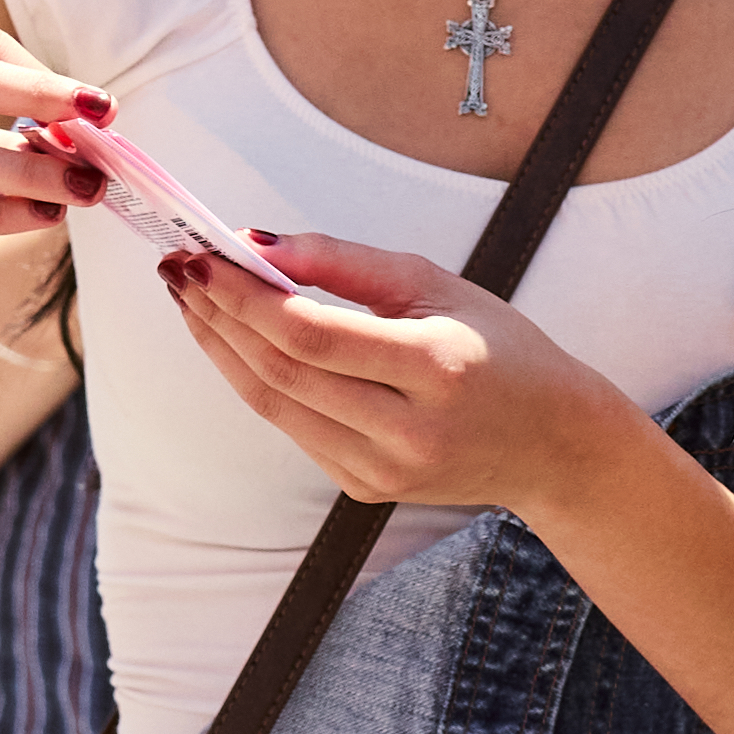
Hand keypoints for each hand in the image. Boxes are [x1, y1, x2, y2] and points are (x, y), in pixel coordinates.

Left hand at [157, 230, 610, 522]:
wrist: (554, 445)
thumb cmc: (501, 349)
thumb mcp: (438, 285)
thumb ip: (345, 264)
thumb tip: (256, 244)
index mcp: (436, 369)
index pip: (313, 335)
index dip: (245, 297)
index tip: (201, 256)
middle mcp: (409, 431)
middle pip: (283, 373)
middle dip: (220, 317)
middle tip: (179, 268)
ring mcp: (385, 471)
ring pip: (276, 407)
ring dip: (223, 350)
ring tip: (191, 300)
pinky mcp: (367, 490)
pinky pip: (295, 429)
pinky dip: (257, 382)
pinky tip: (234, 341)